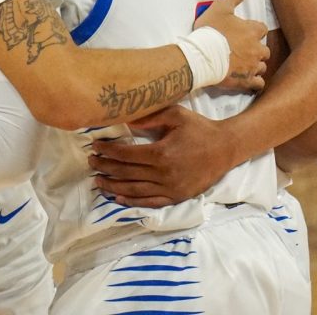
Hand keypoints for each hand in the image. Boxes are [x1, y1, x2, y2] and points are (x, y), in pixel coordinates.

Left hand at [89, 105, 233, 206]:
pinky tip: (119, 199)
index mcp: (161, 153)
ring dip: (113, 187)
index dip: (107, 151)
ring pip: (135, 191)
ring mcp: (171, 188)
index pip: (125, 154)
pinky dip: (133, 202)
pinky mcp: (177, 197)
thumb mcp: (175, 114)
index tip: (95, 146)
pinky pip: (151, 202)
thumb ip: (149, 117)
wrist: (226, 148)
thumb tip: (124, 120)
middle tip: (91, 162)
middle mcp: (164, 173)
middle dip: (105, 167)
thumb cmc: (199, 128)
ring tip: (98, 181)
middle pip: (126, 173)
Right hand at [194, 0, 267, 92]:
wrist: (202, 56)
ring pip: (262, 66)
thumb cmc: (210, 31)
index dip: (254, 30)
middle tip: (245, 50)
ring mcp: (252, 66)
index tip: (246, 32)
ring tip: (245, 65)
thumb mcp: (219, 8)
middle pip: (264, 50)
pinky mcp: (246, 80)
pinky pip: (258, 83)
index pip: (262, 29)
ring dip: (256, 65)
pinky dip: (255, 82)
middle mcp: (256, 49)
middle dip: (257, 50)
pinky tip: (249, 81)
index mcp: (252, 31)